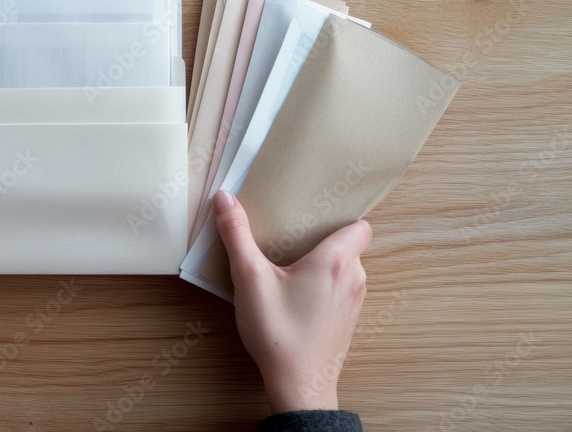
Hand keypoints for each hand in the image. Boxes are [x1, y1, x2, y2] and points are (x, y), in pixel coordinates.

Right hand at [212, 190, 370, 413]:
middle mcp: (354, 278)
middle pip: (347, 244)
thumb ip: (236, 234)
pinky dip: (322, 285)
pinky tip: (293, 294)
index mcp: (336, 261)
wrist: (298, 386)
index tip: (310, 216)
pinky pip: (340, 289)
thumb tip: (225, 198)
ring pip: (344, 267)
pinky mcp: (347, 319)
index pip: (359, 225)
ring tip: (287, 266)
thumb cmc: (279, 334)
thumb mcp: (249, 278)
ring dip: (320, 264)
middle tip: (287, 238)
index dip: (338, 217)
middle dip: (319, 239)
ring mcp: (354, 301)